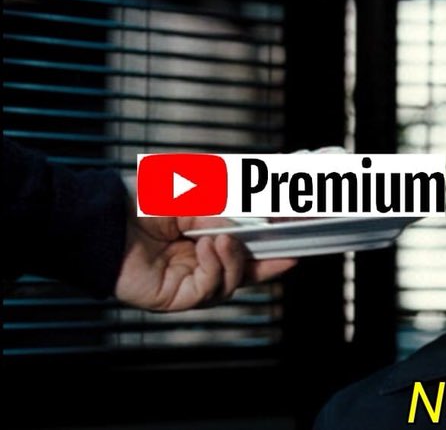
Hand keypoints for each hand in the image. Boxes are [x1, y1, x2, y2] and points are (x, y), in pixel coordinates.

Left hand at [114, 216, 296, 310]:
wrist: (103, 220)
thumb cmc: (140, 202)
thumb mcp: (194, 194)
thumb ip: (226, 209)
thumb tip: (252, 226)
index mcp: (203, 237)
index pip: (245, 248)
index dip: (270, 248)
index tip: (294, 240)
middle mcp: (198, 262)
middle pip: (245, 272)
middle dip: (269, 264)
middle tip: (287, 252)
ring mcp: (189, 281)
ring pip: (232, 283)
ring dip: (234, 260)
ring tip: (222, 239)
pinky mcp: (177, 297)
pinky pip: (210, 290)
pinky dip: (215, 268)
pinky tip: (205, 248)